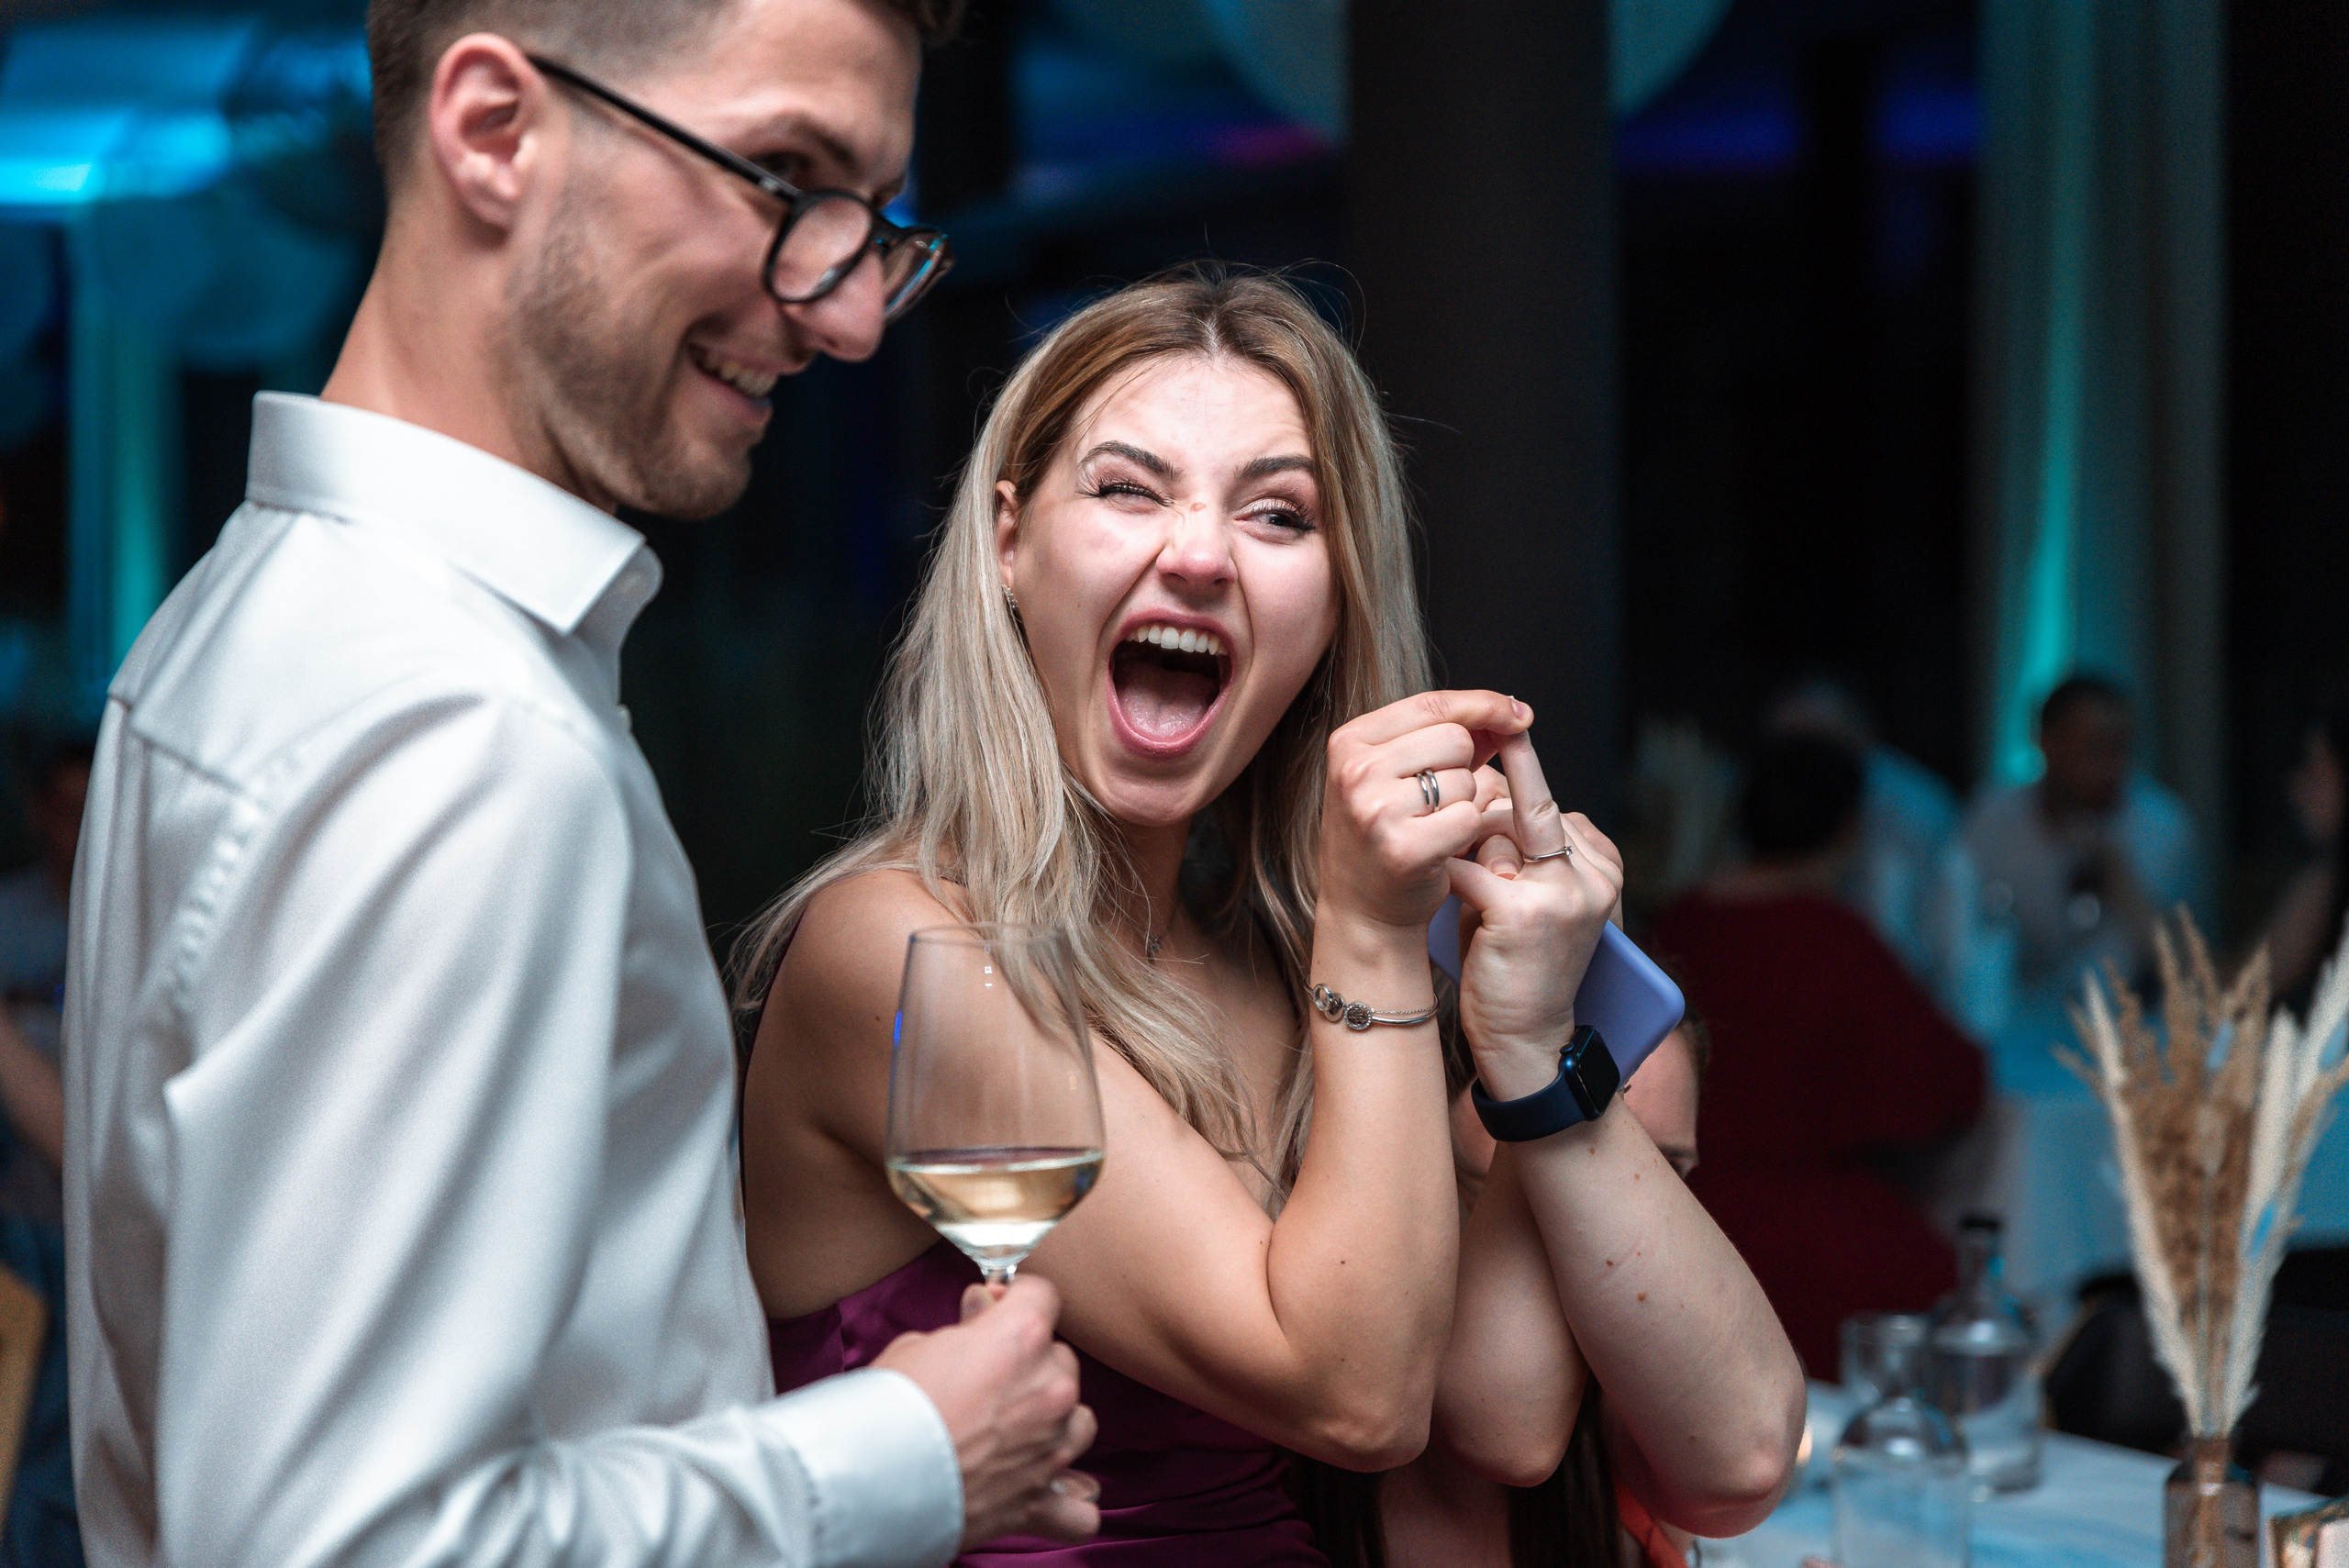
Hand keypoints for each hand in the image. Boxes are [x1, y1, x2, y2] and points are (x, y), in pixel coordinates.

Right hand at [872, 1275, 1101, 1546]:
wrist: (868, 1481)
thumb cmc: (886, 1407)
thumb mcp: (916, 1346)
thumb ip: (964, 1329)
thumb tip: (982, 1309)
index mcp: (1021, 1337)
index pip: (1043, 1295)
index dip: (1016, 1298)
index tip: (997, 1309)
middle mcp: (1049, 1388)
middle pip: (1060, 1359)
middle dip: (1029, 1364)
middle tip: (985, 1379)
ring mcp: (1050, 1446)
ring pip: (1080, 1421)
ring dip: (1054, 1422)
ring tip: (1014, 1432)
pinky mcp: (1039, 1500)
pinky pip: (1079, 1509)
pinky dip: (1066, 1502)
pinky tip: (1045, 1490)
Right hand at [1317, 690, 1531, 933]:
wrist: (1362, 909)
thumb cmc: (1387, 835)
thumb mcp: (1398, 775)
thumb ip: (1446, 738)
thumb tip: (1510, 711)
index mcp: (1350, 742)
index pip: (1432, 702)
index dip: (1484, 704)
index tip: (1519, 713)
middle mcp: (1356, 771)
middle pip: (1454, 738)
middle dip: (1463, 767)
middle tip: (1434, 801)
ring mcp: (1376, 809)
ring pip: (1465, 779)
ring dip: (1464, 803)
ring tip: (1431, 827)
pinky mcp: (1405, 848)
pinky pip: (1468, 818)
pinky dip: (1467, 833)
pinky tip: (1440, 848)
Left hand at [1448, 730, 1625, 1098]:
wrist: (1527, 1040)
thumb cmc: (1519, 964)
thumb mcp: (1533, 897)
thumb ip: (1519, 849)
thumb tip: (1480, 792)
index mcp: (1604, 865)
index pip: (1549, 803)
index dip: (1507, 797)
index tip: (1484, 770)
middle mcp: (1593, 874)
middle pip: (1522, 809)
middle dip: (1481, 824)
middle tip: (1463, 855)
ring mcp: (1563, 892)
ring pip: (1495, 830)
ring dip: (1466, 851)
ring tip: (1467, 889)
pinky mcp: (1524, 912)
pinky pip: (1469, 868)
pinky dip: (1447, 876)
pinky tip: (1440, 889)